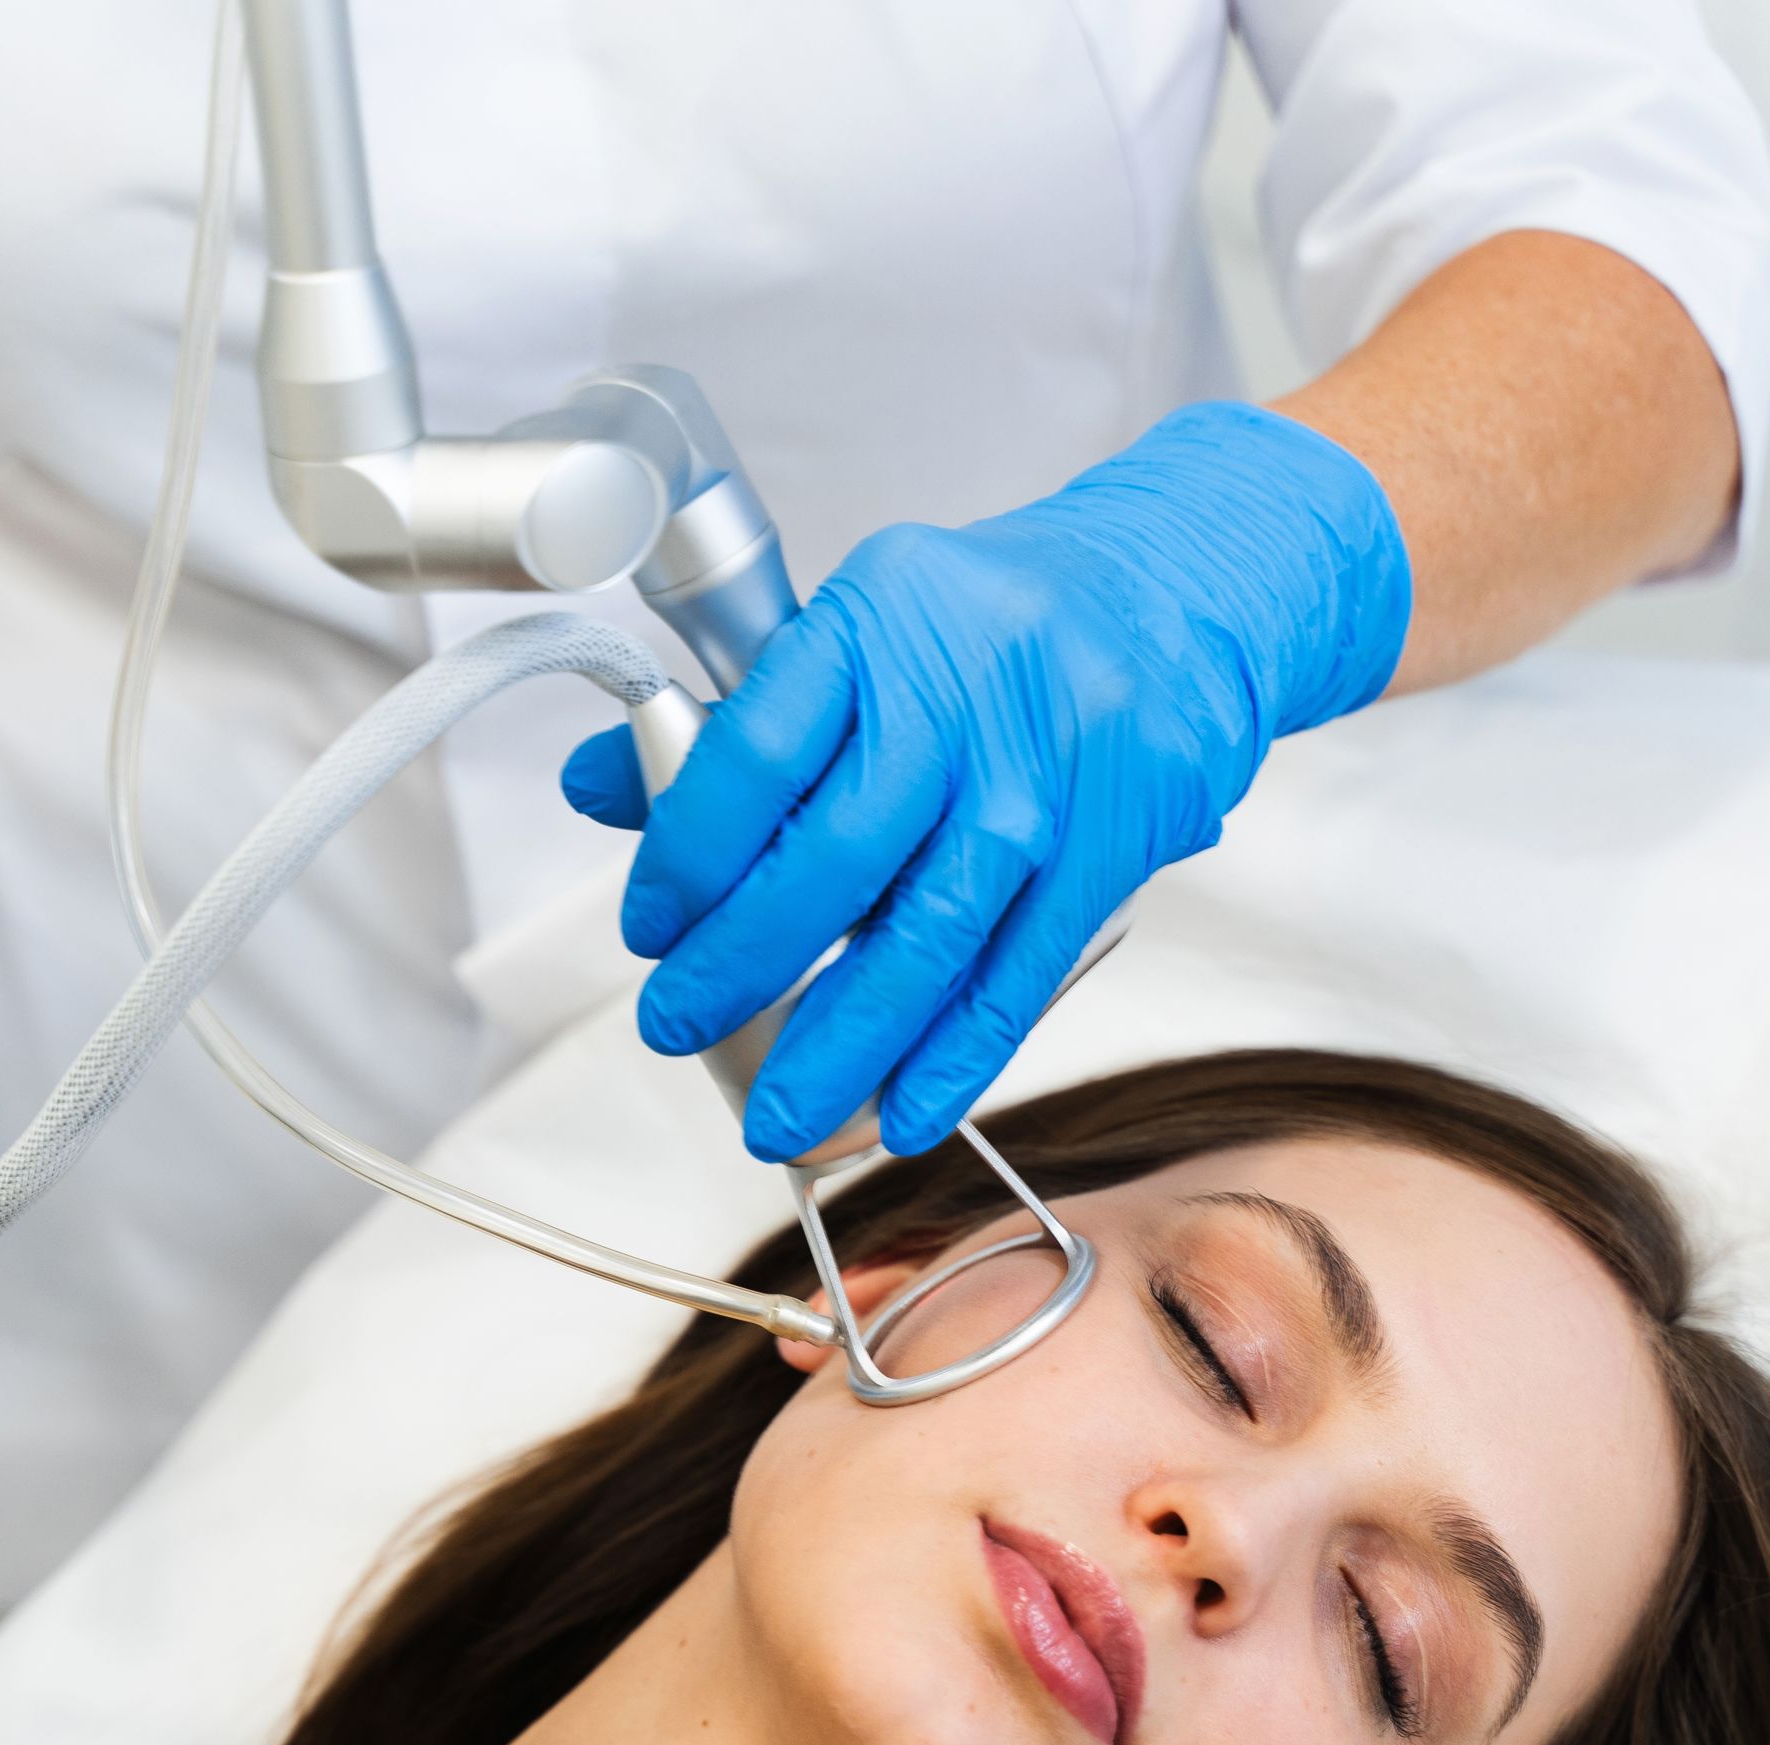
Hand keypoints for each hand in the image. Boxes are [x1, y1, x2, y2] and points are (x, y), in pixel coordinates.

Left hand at [563, 403, 1407, 1159]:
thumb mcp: (857, 630)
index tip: (650, 929)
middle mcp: (960, 702)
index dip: (686, 859)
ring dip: (840, 1047)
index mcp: (873, 626)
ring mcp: (1042, 784)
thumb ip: (732, 715)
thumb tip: (598, 786)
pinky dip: (954, 1060)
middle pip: (830, 864)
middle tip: (676, 1029)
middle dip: (739, 968)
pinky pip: (1015, 977)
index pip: (752, 756)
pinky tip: (898, 1116)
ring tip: (777, 1121)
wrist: (1171, 597)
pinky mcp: (1107, 850)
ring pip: (924, 942)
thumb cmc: (988, 628)